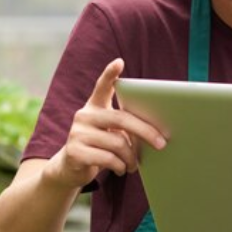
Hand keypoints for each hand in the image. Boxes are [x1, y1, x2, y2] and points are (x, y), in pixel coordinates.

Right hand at [45, 58, 166, 189]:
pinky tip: (121, 169)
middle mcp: (84, 116)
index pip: (102, 87)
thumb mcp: (110, 133)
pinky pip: (108, 158)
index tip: (119, 62)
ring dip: (131, 157)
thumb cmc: (98, 148)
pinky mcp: (74, 151)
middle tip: (161, 143)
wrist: (69, 169)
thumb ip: (123, 128)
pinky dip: (120, 166)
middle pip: (121, 118)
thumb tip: (153, 137)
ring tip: (133, 165)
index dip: (110, 74)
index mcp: (94, 107)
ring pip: (117, 143)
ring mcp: (77, 133)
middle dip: (145, 131)